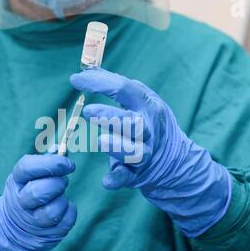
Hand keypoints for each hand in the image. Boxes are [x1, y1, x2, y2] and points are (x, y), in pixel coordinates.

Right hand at [0, 154, 76, 250]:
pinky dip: (70, 212)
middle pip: (39, 192)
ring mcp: (31, 222)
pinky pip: (65, 222)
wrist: (12, 228)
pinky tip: (64, 207)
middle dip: (57, 184)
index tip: (69, 164)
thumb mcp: (29, 175)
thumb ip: (46, 162)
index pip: (27, 168)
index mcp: (16, 181)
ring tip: (60, 196)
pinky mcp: (45, 235)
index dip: (51, 164)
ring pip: (52, 212)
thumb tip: (60, 150)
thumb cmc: (28, 191)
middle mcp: (20, 202)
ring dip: (63, 200)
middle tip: (63, 182)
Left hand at [70, 68, 231, 237]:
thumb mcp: (141, 100)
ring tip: (101, 140)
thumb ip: (117, 86)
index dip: (99, 83)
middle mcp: (148, 130)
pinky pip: (128, 177)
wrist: (174, 159)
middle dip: (111, 117)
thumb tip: (87, 69)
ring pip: (135, 152)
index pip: (125, 90)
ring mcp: (145, 153)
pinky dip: (118, 179)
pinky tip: (106, 181)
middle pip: (133, 123)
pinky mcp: (137, 174)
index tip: (75, 80)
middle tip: (88, 111)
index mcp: (147, 106)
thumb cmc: (149, 122)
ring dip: (118, 147)